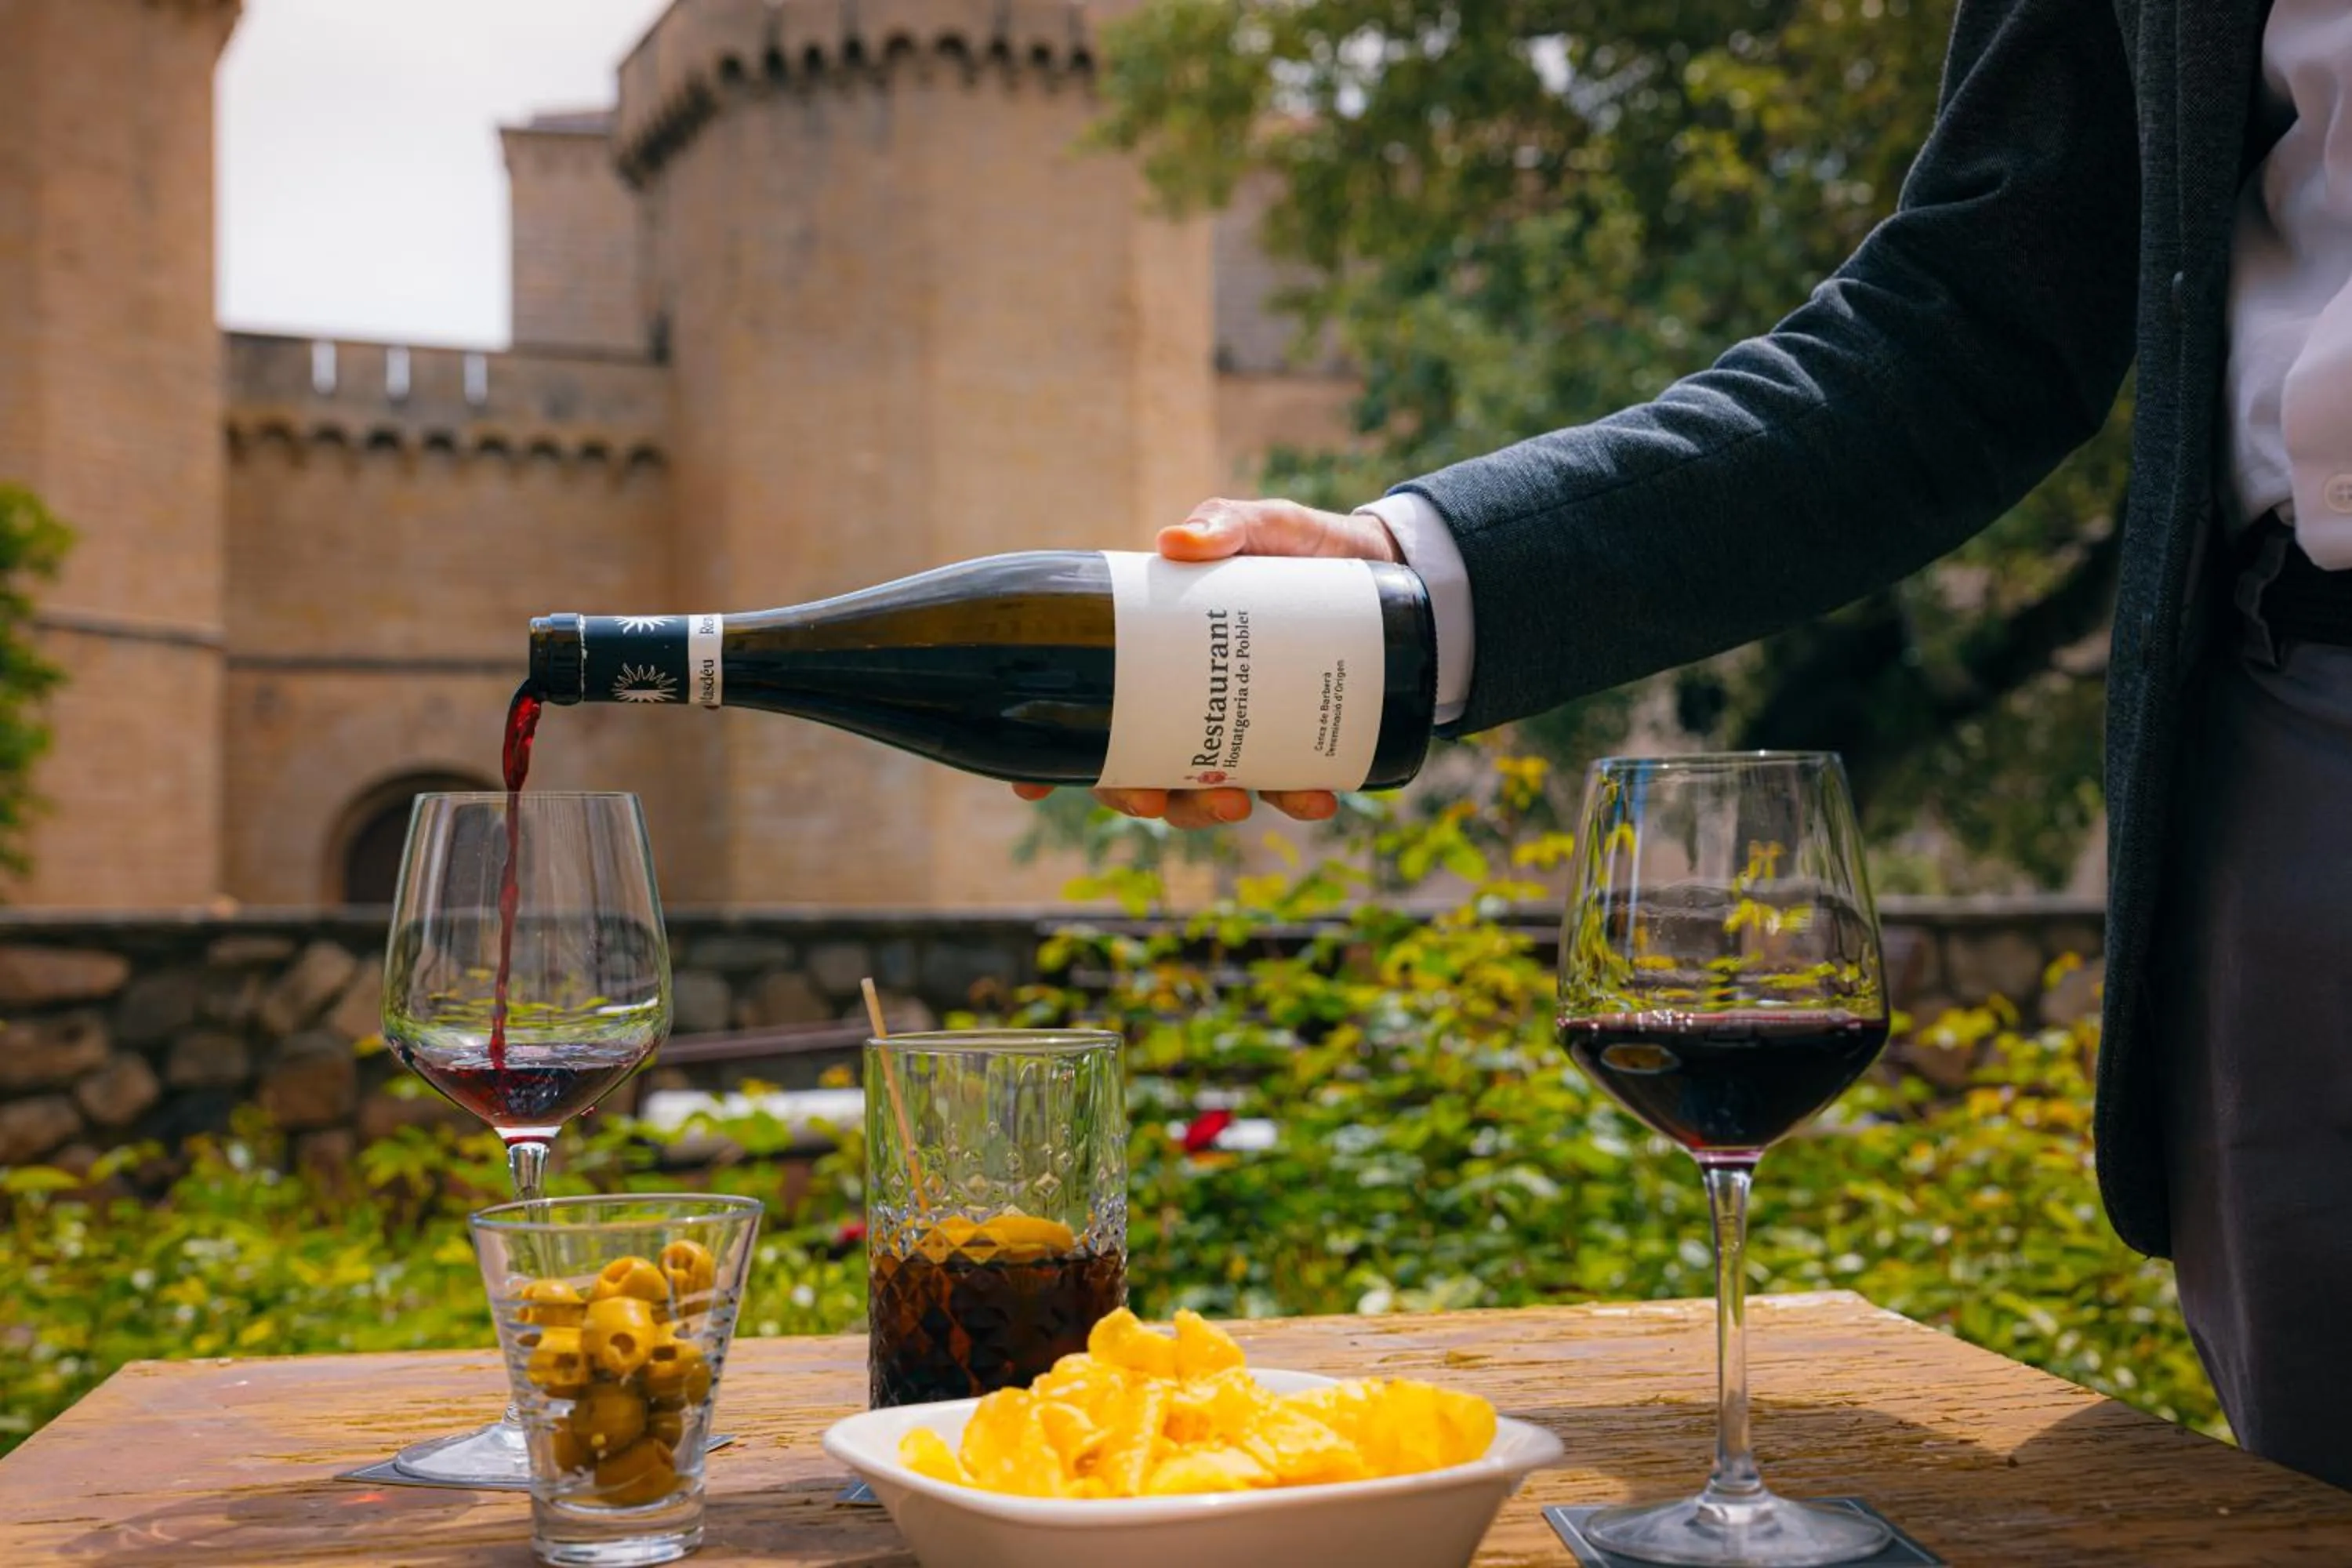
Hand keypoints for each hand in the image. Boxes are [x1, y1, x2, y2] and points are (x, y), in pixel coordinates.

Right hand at [1013, 497, 1401, 827]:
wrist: (1378, 565)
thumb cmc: (1298, 544)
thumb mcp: (1259, 525)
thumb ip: (1224, 522)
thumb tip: (1174, 540)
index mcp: (1155, 653)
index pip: (1092, 710)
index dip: (1054, 756)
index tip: (1029, 785)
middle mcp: (1188, 702)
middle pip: (1138, 767)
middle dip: (1134, 797)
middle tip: (1151, 800)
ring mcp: (1241, 727)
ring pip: (1204, 792)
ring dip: (1209, 812)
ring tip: (1241, 803)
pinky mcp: (1297, 741)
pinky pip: (1287, 786)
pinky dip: (1297, 798)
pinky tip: (1315, 798)